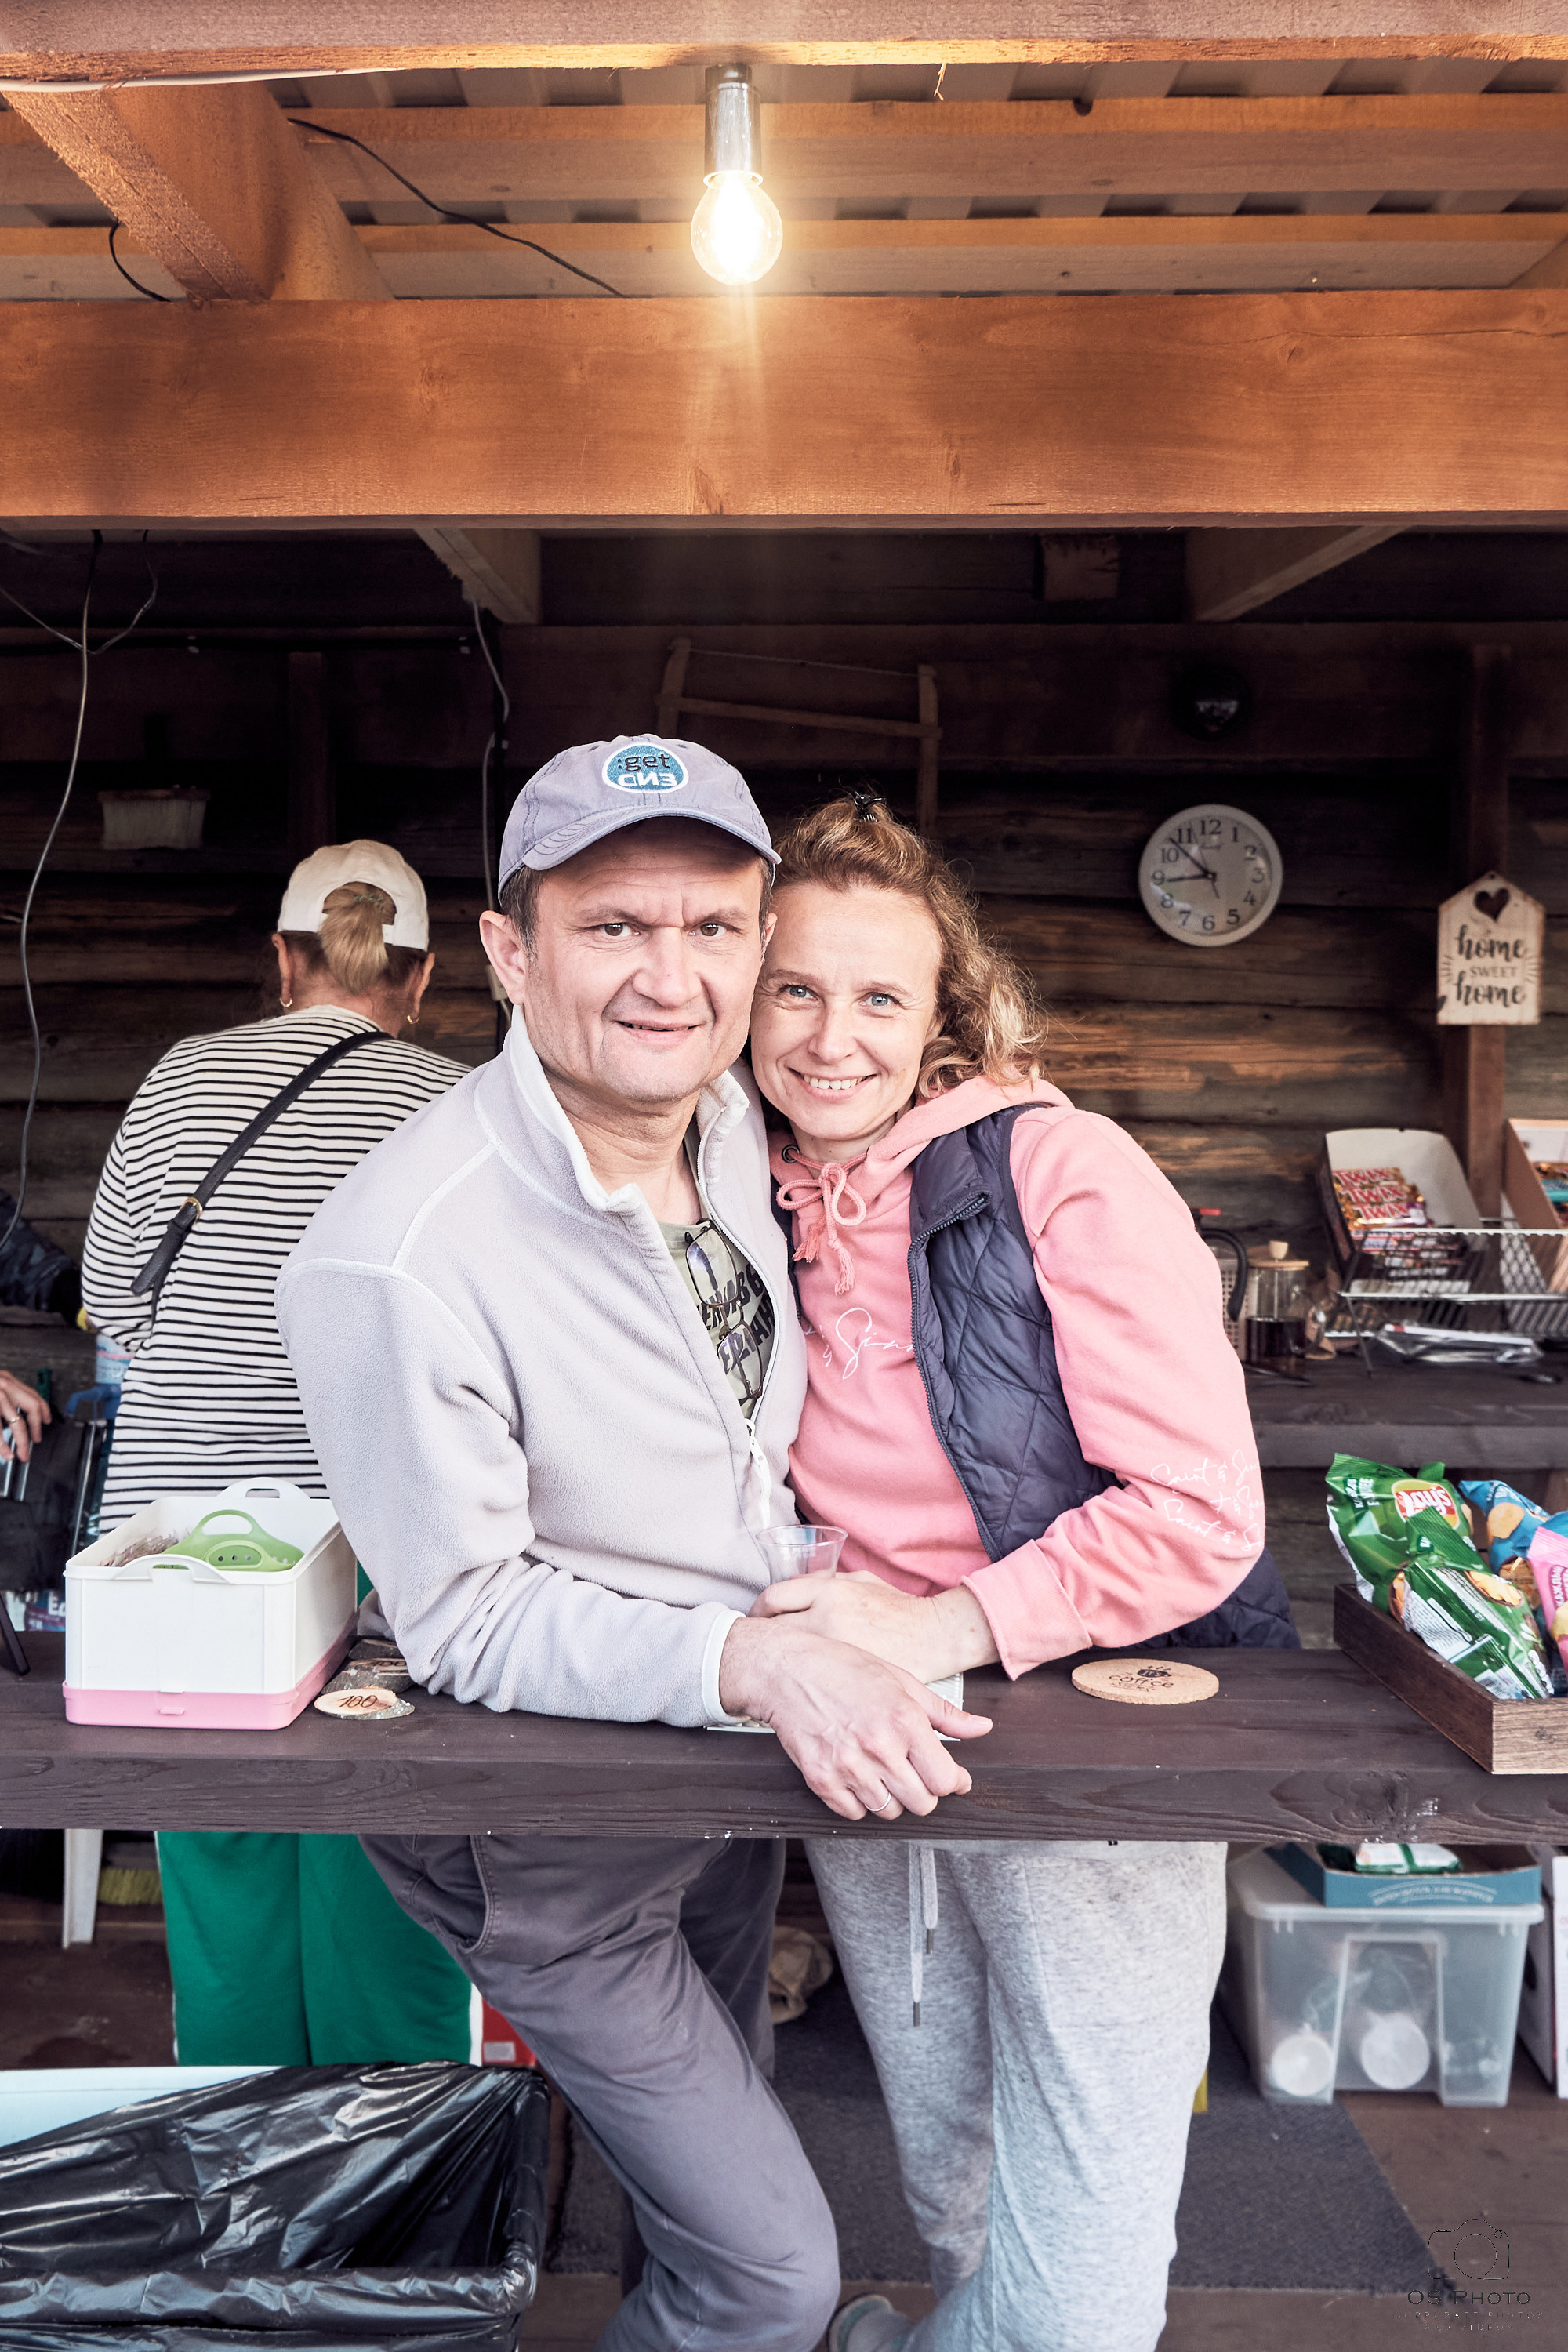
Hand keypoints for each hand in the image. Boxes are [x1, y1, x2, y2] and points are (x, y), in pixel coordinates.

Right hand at [0, 1370, 48, 1463]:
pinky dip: (1, 1444)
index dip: (44, 1410)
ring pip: (16, 1422)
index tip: (47, 1421)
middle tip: (35, 1442)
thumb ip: (5, 1396)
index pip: (34, 1395)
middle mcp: (3, 1385)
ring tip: (20, 1454)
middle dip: (36, 1428)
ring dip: (21, 1441)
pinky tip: (5, 1453)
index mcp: (6, 1380)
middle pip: (31, 1407)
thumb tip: (17, 1416)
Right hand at [718, 1612, 991, 1822]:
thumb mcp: (901, 1681)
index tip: (951, 1777)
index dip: (953, 1782)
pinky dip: (859, 1801)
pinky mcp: (820, 1779)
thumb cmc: (844, 1669)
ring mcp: (847, 1767)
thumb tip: (983, 1728)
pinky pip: (854, 1814)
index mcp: (904, 1720)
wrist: (786, 1670)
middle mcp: (879, 1748)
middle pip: (922, 1803)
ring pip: (889, 1811)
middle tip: (911, 1769)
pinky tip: (856, 1774)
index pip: (945, 1780)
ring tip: (879, 1767)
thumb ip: (945, 1714)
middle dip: (923, 1790)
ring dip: (891, 1796)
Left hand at [750, 1569, 1000, 1682]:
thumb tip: (793, 1592)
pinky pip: (809, 1683)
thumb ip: (824, 1583)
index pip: (773, 1598)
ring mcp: (835, 1653)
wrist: (935, 1636)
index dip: (757, 1609)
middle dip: (760, 1640)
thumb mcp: (860, 1581)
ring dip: (777, 1665)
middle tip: (758, 1646)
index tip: (756, 1617)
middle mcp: (827, 1619)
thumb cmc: (899, 1609)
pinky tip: (802, 1686)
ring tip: (776, 1668)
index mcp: (829, 1591)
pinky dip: (801, 1684)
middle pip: (772, 1632)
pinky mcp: (845, 1681)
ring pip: (786, 1661)